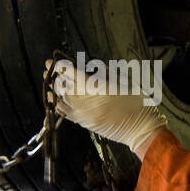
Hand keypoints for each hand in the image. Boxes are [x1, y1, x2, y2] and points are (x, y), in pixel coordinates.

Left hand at [48, 57, 166, 155]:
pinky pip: (64, 113)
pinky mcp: (84, 124)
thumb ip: (104, 74)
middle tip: (48, 69)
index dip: (60, 67)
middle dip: (54, 77)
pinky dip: (57, 104)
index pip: (72, 75)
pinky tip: (53, 98)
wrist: (141, 129)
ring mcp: (84, 115)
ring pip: (61, 100)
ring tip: (50, 82)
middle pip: (63, 87)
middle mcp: (88, 102)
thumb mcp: (124, 81)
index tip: (52, 62)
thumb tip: (88, 69)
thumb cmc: (137, 102)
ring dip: (53, 90)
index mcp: (99, 88)